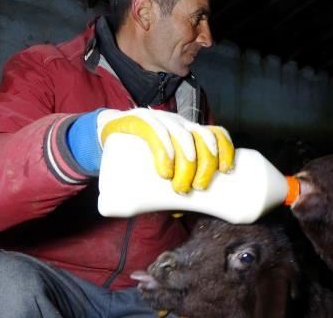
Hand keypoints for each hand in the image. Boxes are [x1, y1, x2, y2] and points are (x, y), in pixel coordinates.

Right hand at [67, 108, 233, 193]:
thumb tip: (181, 213)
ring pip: (182, 136)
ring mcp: (159, 120)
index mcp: (188, 131)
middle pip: (202, 137)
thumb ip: (169, 185)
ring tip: (180, 187)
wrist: (105, 135)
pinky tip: (165, 170)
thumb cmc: (137, 155)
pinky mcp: (138, 121)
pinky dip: (164, 151)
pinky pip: (156, 131)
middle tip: (196, 188)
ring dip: (187, 163)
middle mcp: (178, 122)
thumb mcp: (159, 166)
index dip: (226, 149)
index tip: (227, 171)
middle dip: (205, 165)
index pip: (215, 132)